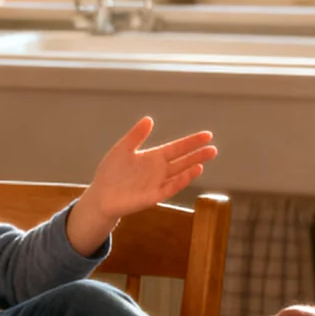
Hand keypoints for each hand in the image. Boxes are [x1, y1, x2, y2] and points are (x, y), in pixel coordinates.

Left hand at [67, 117, 215, 254]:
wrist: (101, 195)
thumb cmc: (111, 172)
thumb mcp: (122, 149)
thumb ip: (136, 136)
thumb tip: (149, 119)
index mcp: (153, 157)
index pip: (177, 148)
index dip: (191, 142)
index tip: (207, 135)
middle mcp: (159, 170)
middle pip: (183, 161)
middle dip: (198, 154)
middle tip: (213, 148)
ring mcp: (157, 183)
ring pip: (179, 174)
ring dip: (191, 167)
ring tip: (204, 160)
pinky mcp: (153, 196)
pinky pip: (170, 188)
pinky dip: (181, 180)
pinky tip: (191, 173)